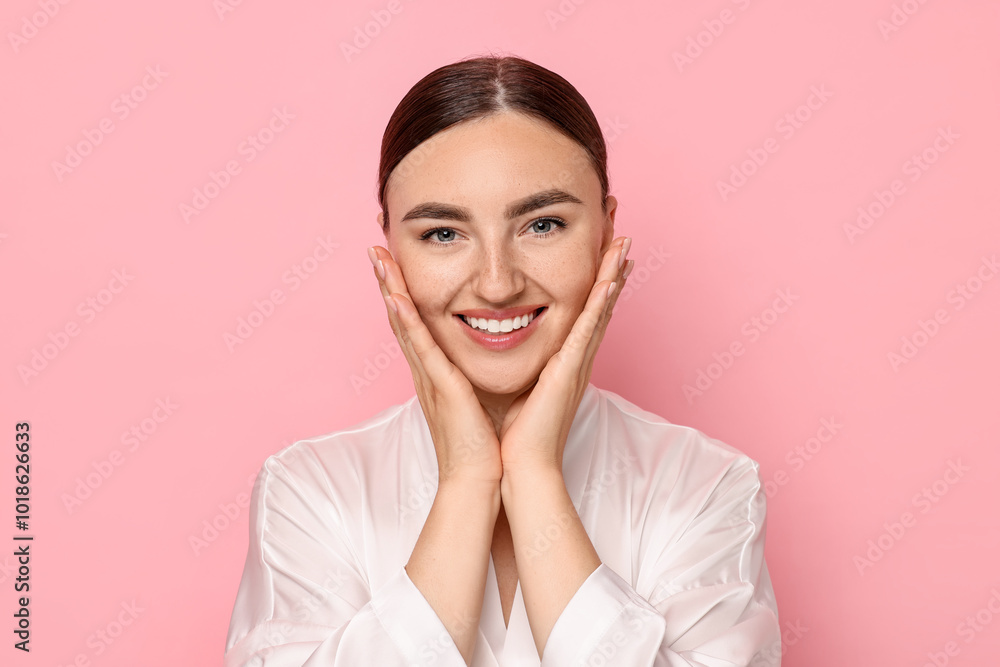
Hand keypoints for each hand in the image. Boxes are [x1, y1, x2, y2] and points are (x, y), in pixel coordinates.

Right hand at [368, 246, 502, 485]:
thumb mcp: (477, 401)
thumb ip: (474, 379)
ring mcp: (429, 378)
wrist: (478, 480)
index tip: (395, 264)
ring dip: (390, 289)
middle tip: (376, 249)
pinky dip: (406, 321)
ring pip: (404, 325)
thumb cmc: (483, 446)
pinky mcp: (441, 387)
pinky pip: (421, 348)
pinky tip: (396, 297)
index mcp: (435, 374)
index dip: (402, 294)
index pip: (415, 325)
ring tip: (379, 258)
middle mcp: (426, 372)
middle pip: (401, 318)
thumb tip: (484, 364)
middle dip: (388, 282)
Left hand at [498, 237, 633, 474]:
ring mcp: (577, 364)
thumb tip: (506, 345)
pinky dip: (600, 305)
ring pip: (600, 310)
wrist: (522, 467)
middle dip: (612, 267)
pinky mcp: (570, 372)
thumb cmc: (517, 434)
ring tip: (623, 242)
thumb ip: (523, 365)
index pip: (585, 310)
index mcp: (566, 361)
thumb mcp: (521, 387)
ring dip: (613, 275)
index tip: (603, 249)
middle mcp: (578, 358)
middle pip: (601, 303)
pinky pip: (588, 331)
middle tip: (622, 231)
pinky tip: (610, 280)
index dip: (597, 279)